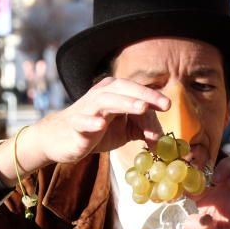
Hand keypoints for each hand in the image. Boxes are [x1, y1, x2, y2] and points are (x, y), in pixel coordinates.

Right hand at [0, 77, 168, 180]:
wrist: (61, 139)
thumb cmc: (96, 130)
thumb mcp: (124, 130)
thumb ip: (143, 130)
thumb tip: (163, 139)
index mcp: (114, 92)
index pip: (136, 91)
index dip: (153, 97)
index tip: (168, 106)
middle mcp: (101, 95)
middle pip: (124, 89)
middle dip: (145, 96)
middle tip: (164, 105)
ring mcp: (87, 109)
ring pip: (107, 101)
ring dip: (125, 103)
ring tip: (142, 109)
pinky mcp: (75, 125)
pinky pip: (82, 121)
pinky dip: (91, 121)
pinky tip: (100, 124)